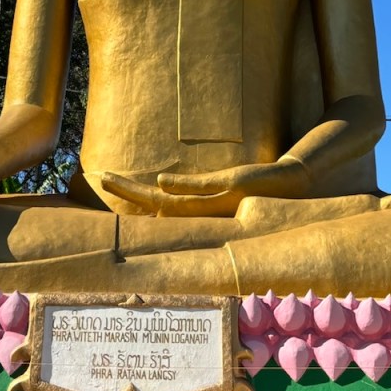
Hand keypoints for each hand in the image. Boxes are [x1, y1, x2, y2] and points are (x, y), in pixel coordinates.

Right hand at [101, 158, 310, 217]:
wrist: (291, 182)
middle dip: (126, 193)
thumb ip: (193, 190)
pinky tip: (159, 182)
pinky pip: (200, 188)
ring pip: (171, 202)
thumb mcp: (220, 188)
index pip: (157, 213)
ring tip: (118, 177)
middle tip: (100, 177)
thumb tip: (162, 187)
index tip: (108, 191)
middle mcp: (204, 212)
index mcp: (200, 213)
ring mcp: (215, 201)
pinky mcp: (230, 185)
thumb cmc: (255, 187)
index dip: (131, 203)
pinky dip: (180, 186)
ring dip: (142, 192)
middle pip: (155, 208)